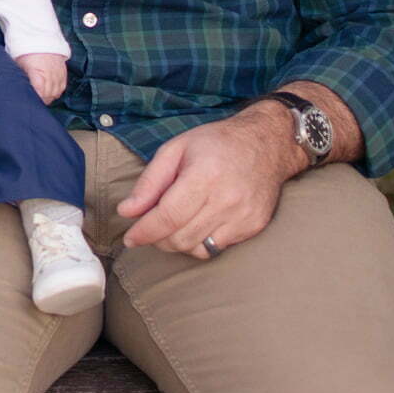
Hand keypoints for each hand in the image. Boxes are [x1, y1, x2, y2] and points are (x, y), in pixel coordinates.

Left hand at [16, 53, 66, 103]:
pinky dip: (57, 90)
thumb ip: (23, 77)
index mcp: (37, 72)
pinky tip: (51, 91)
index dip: (37, 99)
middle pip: (49, 94)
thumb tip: (22, 89)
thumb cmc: (27, 51)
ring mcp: (57, 72)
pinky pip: (63, 85)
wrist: (39, 37)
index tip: (32, 101)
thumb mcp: (20, 64)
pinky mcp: (63, 70)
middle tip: (37, 101)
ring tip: (44, 97)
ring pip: (57, 92)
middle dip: (43, 99)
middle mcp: (49, 73)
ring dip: (50, 96)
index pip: (40, 92)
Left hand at [117, 103, 303, 259]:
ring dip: (176, 243)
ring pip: (197, 249)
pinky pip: (216, 249)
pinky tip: (195, 225)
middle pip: (180, 237)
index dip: (145, 231)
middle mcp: (227, 200)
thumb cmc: (216, 143)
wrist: (266, 144)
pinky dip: (199, 243)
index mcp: (205, 175)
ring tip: (171, 225)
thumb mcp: (175, 149)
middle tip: (150, 227)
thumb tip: (127, 211)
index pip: (168, 216)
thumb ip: (149, 182)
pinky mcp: (253, 227)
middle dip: (157, 238)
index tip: (130, 238)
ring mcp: (243, 216)